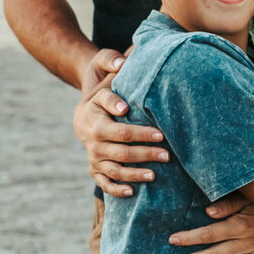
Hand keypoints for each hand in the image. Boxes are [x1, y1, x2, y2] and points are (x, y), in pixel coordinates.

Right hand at [73, 49, 168, 197]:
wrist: (85, 108)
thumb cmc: (102, 85)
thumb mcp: (101, 67)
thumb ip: (110, 61)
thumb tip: (122, 62)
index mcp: (95, 118)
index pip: (120, 129)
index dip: (140, 132)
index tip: (160, 133)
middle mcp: (92, 140)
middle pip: (121, 152)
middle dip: (146, 153)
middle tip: (168, 154)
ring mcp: (93, 156)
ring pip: (114, 170)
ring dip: (135, 173)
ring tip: (156, 174)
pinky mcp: (94, 168)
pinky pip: (104, 182)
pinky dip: (116, 190)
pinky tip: (133, 192)